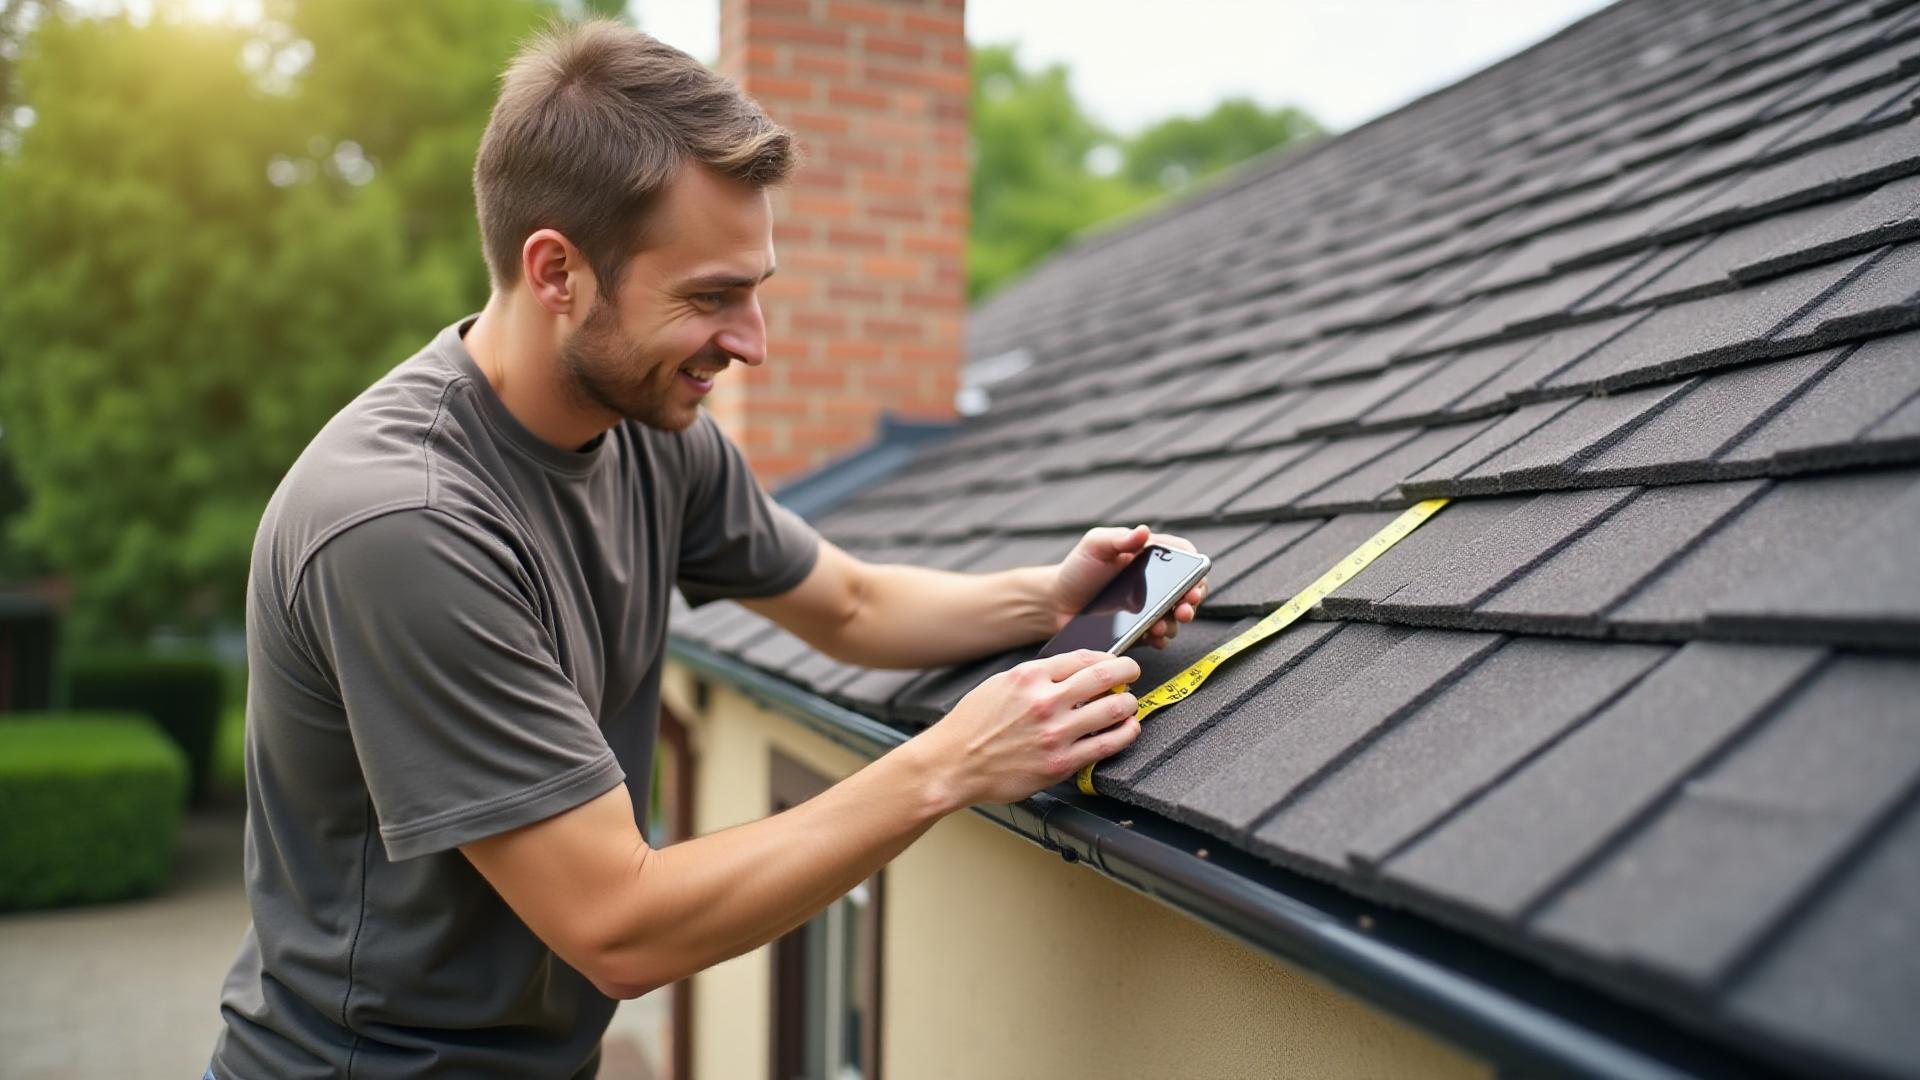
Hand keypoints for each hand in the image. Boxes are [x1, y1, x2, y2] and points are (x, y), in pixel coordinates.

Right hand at [916, 650, 1141, 806]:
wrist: (954, 764)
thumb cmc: (973, 725)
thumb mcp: (1001, 684)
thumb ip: (1036, 676)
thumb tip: (1072, 671)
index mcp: (1029, 676)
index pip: (1083, 658)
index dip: (1107, 656)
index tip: (1115, 661)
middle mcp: (1045, 701)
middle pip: (1104, 676)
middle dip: (1127, 672)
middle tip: (1132, 674)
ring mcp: (1056, 732)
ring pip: (1113, 709)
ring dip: (1128, 703)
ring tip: (1129, 704)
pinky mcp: (1061, 762)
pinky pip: (1107, 744)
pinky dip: (1126, 733)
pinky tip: (1128, 729)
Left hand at [1048, 525, 1208, 648]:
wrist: (1057, 602)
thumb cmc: (1078, 568)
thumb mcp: (1095, 545)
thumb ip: (1119, 538)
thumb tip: (1143, 531)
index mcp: (1150, 556)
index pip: (1185, 558)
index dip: (1196, 570)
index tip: (1193, 583)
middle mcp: (1156, 582)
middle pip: (1188, 591)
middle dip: (1191, 602)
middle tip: (1184, 609)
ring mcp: (1150, 608)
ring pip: (1176, 618)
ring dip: (1174, 624)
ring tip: (1160, 627)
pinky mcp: (1141, 629)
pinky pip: (1159, 637)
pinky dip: (1160, 640)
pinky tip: (1153, 638)